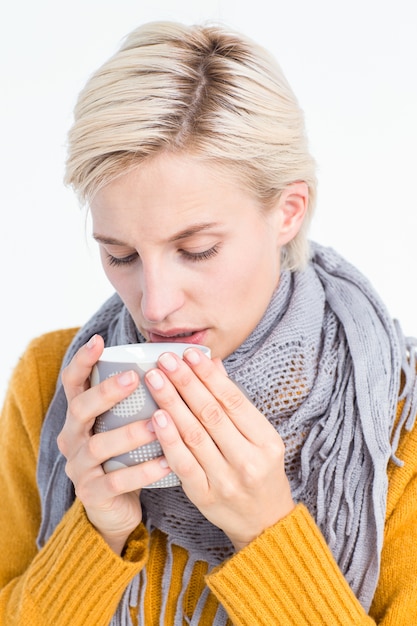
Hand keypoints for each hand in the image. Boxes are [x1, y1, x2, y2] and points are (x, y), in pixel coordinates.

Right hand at [57, 334, 171, 553]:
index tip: (98, 340)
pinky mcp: (92, 494)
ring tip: (157, 422)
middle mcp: (72, 438)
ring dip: (129, 432)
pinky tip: (166, 461)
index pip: (72, 382)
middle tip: (133, 378)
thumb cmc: (128, 456)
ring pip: (97, 446)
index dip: (82, 361)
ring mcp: (78, 467)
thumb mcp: (128, 424)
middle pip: (80, 409)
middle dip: (105, 392)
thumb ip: (144, 398)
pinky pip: (115, 481)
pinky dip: (142, 471)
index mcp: (80, 416)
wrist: (117, 509)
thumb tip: (184, 362)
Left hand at [145, 348, 294, 550]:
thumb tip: (214, 365)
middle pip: (211, 413)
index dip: (209, 375)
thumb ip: (236, 403)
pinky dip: (169, 439)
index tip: (189, 354)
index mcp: (266, 440)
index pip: (233, 400)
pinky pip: (183, 464)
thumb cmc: (261, 473)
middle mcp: (248, 460)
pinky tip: (156, 417)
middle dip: (186, 382)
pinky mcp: (205, 496)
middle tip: (165, 360)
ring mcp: (226, 480)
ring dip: (172, 403)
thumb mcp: (260, 437)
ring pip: (194, 435)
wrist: (265, 524)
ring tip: (155, 379)